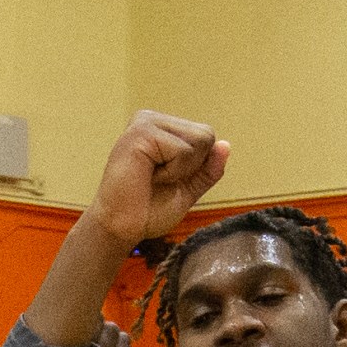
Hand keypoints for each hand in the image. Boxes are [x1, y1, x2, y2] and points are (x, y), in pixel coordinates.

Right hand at [87, 110, 230, 246]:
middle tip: (158, 179)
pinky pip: (183, 151)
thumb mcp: (187, 189)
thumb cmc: (147, 210)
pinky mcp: (141, 133)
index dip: (196, 166)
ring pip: (199, 141)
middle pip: (206, 135)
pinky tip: (147, 176)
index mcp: (161, 127)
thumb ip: (207, 169)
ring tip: (152, 177)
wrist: (120, 228)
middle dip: (192, 167)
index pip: (206, 135)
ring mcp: (145, 122)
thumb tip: (226, 145)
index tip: (166, 179)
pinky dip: (172, 172)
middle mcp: (152, 118)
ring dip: (181, 170)